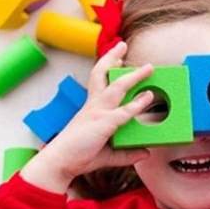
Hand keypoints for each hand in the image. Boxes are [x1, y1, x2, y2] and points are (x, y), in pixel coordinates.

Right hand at [20, 42, 153, 193]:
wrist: (60, 163)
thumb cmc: (79, 156)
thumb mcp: (109, 154)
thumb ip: (127, 153)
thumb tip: (145, 153)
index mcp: (91, 108)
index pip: (99, 81)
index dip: (107, 67)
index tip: (118, 58)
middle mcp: (93, 106)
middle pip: (102, 74)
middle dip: (112, 57)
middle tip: (122, 45)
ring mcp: (97, 113)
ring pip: (117, 88)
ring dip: (134, 76)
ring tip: (149, 68)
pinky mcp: (103, 124)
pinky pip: (123, 112)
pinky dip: (137, 104)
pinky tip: (148, 97)